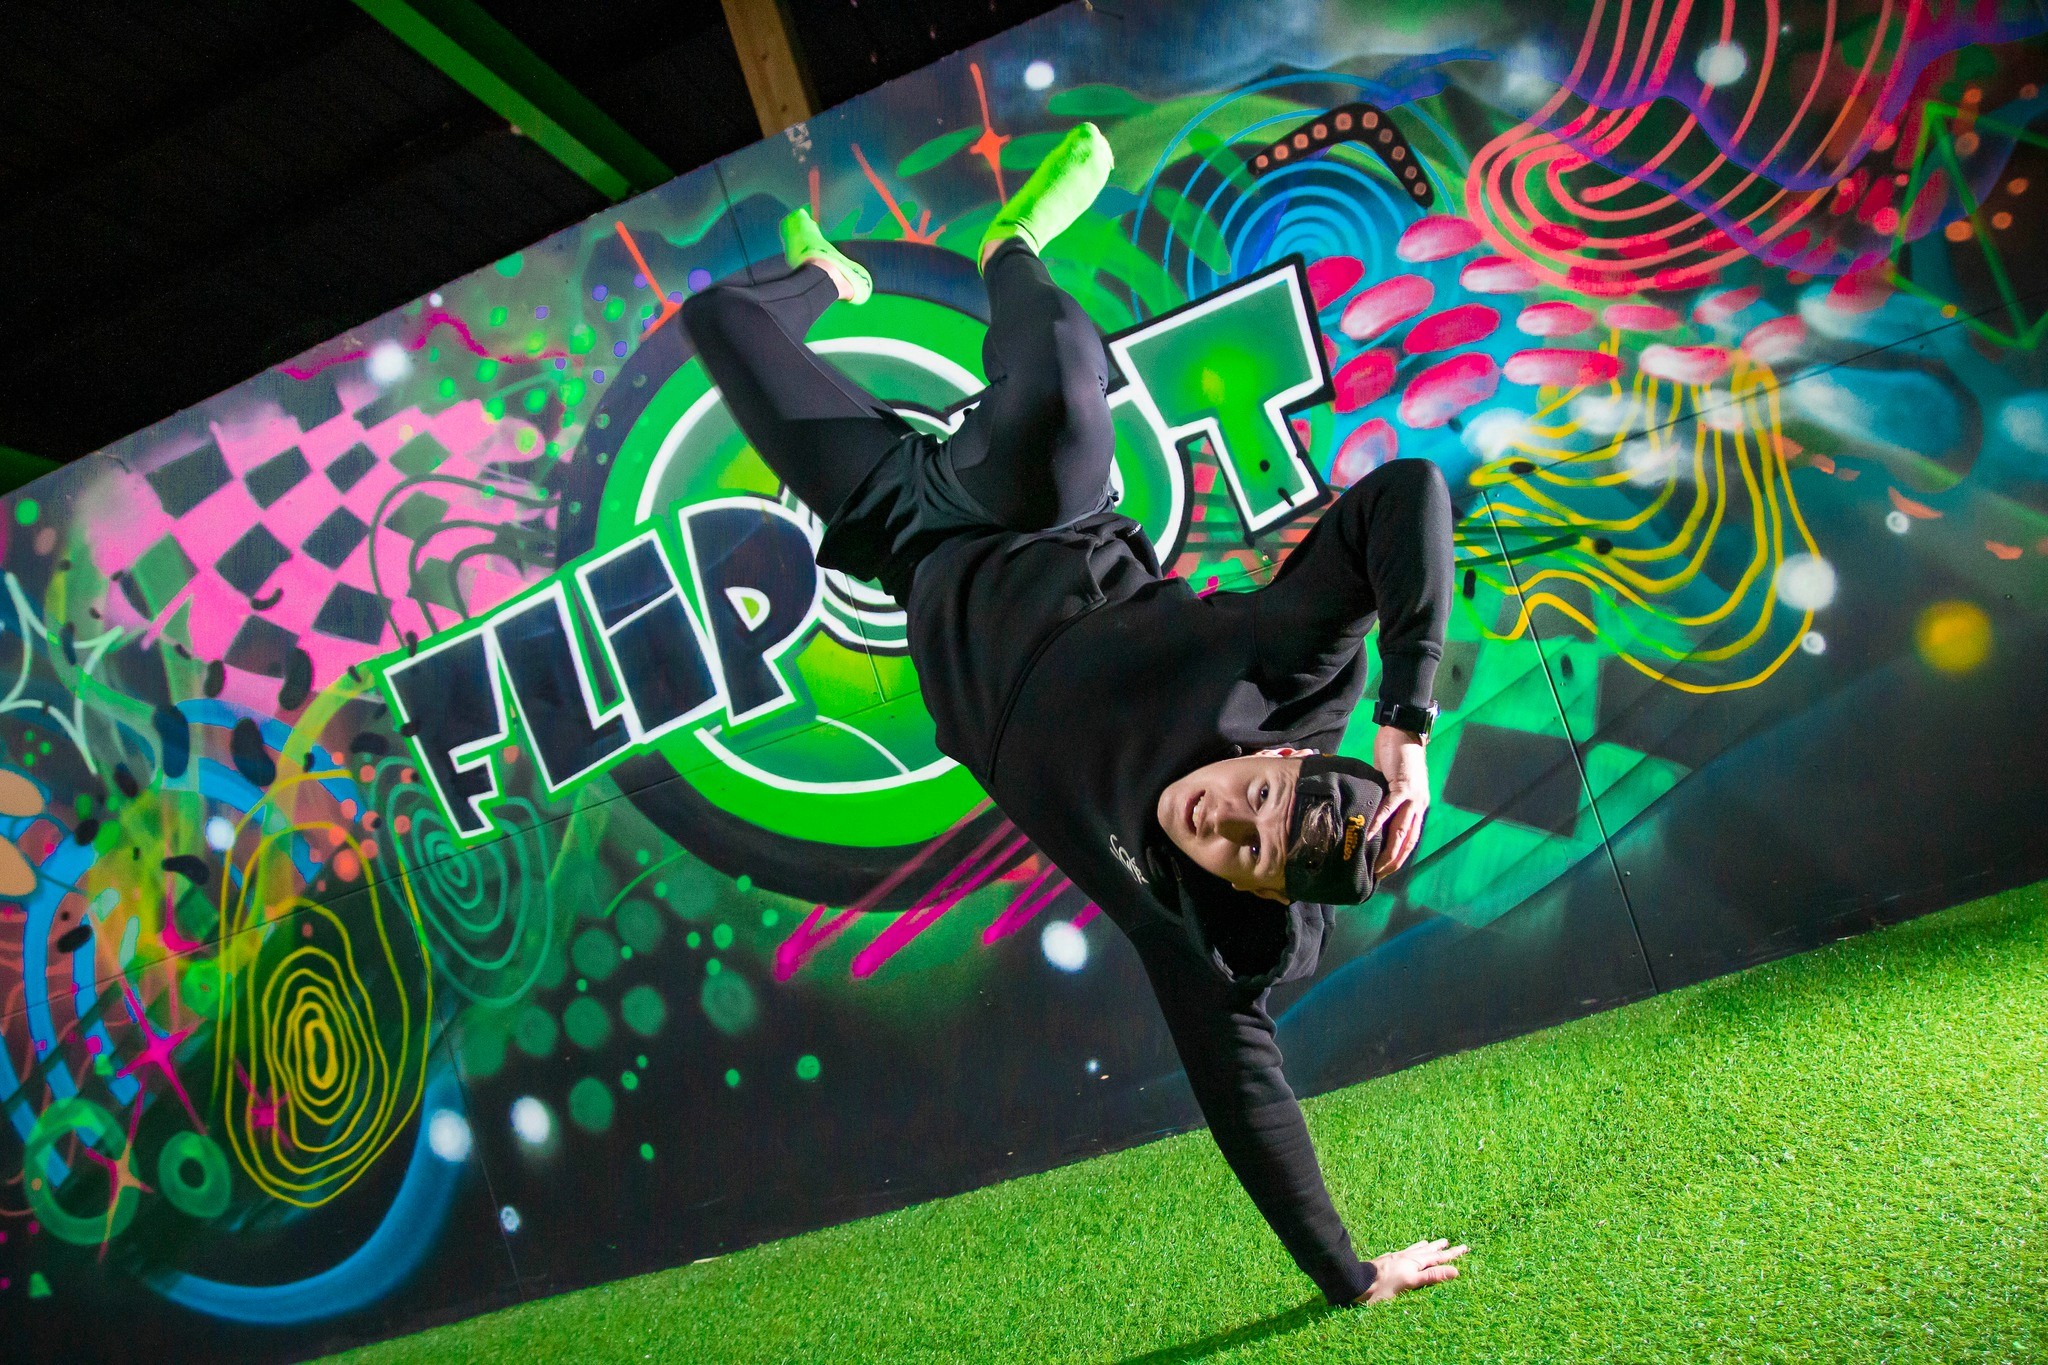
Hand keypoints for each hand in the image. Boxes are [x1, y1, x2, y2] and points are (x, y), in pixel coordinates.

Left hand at [1358, 1238, 1467, 1304]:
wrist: (1359, 1281)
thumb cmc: (1384, 1286)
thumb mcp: (1411, 1282)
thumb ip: (1432, 1276)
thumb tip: (1455, 1271)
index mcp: (1415, 1262)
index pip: (1438, 1258)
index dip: (1452, 1254)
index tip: (1464, 1247)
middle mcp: (1407, 1257)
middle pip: (1428, 1251)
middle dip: (1440, 1248)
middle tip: (1450, 1242)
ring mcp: (1397, 1258)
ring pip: (1416, 1250)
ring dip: (1426, 1247)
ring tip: (1432, 1242)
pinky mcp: (1389, 1261)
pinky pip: (1405, 1252)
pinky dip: (1412, 1250)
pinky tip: (1407, 1251)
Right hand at [1369, 725, 1430, 875]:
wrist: (1404, 730)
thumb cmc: (1397, 755)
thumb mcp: (1394, 782)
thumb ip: (1388, 800)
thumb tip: (1372, 816)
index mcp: (1418, 805)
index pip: (1411, 838)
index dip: (1400, 856)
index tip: (1386, 870)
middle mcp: (1419, 804)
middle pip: (1409, 840)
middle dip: (1395, 860)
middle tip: (1380, 875)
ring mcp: (1413, 796)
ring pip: (1402, 830)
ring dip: (1389, 849)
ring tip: (1377, 864)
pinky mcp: (1402, 785)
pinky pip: (1390, 808)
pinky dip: (1380, 823)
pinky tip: (1370, 834)